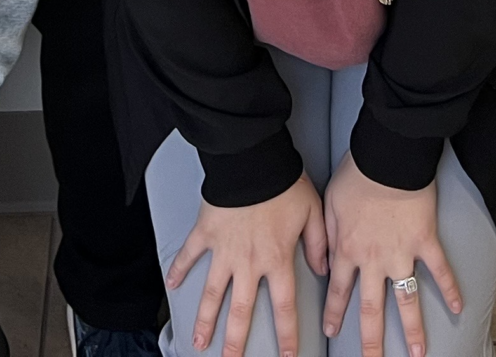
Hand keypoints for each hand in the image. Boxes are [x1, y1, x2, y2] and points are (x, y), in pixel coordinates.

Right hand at [165, 174, 326, 356]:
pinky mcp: (205, 232)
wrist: (251, 158)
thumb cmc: (283, 181)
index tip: (287, 356)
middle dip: (235, 341)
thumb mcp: (312, 211)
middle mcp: (248, 262)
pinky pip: (190, 255)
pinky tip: (171, 284)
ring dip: (205, 319)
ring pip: (212, 293)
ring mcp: (224, 249)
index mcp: (277, 258)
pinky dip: (179, 269)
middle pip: (240, 311)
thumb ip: (318, 244)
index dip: (287, 335)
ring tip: (198, 341)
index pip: (284, 306)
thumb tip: (324, 270)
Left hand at [323, 156, 461, 356]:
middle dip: (371, 341)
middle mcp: (374, 260)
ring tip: (417, 353)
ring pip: (406, 301)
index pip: (339, 291)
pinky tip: (458, 308)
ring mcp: (402, 254)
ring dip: (412, 330)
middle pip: (371, 309)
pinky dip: (450, 289)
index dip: (335, 313)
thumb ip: (325, 237)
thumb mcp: (328, 204)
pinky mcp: (426, 241)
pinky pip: (440, 270)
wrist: (387, 158)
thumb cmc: (355, 174)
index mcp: (348, 250)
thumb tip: (323, 265)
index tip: (332, 333)